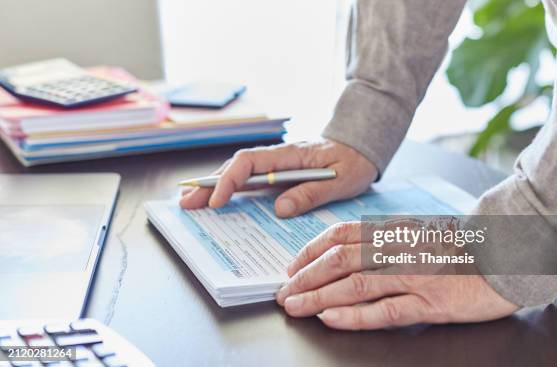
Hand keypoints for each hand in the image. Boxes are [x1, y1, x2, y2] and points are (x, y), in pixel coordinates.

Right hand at [180, 140, 377, 217]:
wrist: (361, 146)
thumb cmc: (353, 161)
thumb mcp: (341, 181)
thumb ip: (312, 193)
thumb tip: (281, 208)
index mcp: (290, 155)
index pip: (250, 162)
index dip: (230, 181)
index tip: (217, 201)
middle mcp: (277, 156)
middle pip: (235, 166)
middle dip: (209, 184)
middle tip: (187, 202)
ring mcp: (276, 163)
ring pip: (238, 172)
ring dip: (214, 186)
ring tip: (191, 202)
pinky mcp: (278, 172)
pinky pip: (249, 179)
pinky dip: (230, 188)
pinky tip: (217, 200)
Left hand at [276, 222, 518, 329]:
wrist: (510, 257)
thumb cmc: (461, 247)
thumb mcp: (419, 233)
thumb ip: (386, 240)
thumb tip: (345, 253)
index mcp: (395, 230)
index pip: (341, 235)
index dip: (310, 250)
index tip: (291, 266)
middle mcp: (400, 248)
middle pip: (340, 260)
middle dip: (305, 277)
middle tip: (283, 292)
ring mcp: (415, 274)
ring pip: (356, 284)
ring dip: (319, 296)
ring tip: (295, 306)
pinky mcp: (431, 302)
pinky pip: (386, 310)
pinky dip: (354, 314)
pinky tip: (332, 318)